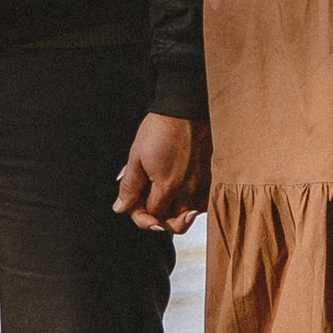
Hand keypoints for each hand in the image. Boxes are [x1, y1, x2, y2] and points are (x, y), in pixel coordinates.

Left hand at [113, 112, 209, 232]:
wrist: (185, 109)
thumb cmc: (161, 128)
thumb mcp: (136, 157)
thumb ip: (129, 187)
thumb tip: (121, 208)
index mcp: (168, 187)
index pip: (152, 216)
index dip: (138, 213)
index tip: (132, 203)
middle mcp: (188, 190)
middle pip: (174, 223)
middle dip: (158, 218)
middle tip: (147, 205)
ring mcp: (202, 184)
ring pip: (190, 214)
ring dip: (175, 213)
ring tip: (163, 200)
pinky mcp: (211, 176)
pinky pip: (203, 201)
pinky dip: (192, 203)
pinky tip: (180, 192)